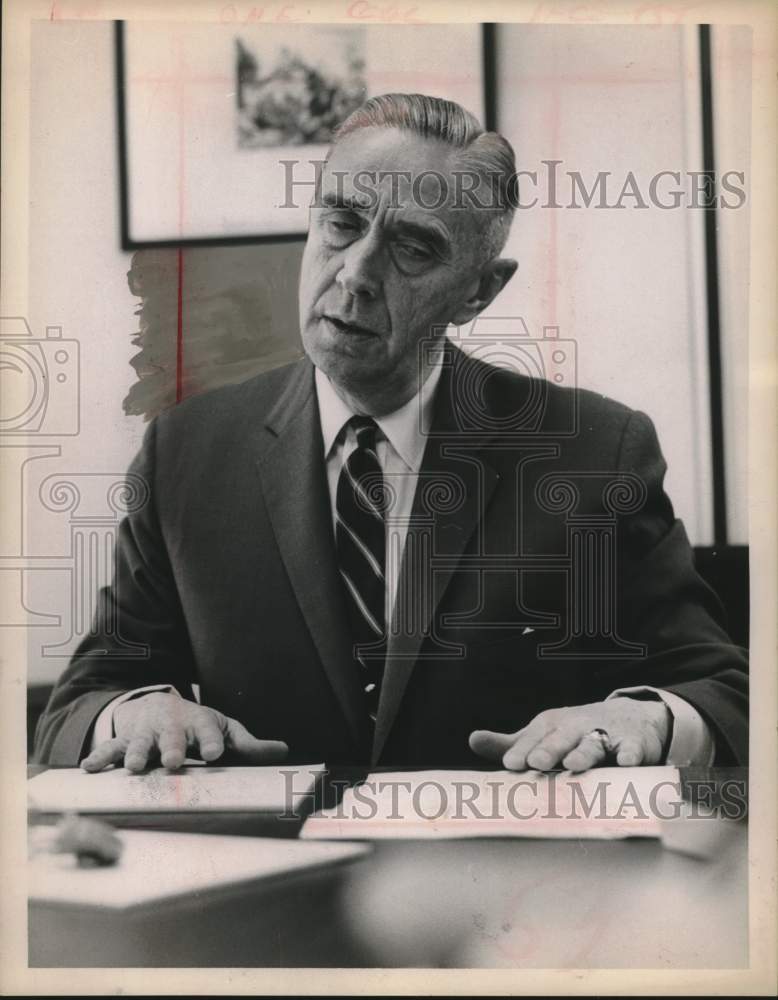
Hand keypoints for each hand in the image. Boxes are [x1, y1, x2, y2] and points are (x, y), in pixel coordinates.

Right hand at [80, 692, 288, 772]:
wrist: (159, 706)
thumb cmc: (197, 725)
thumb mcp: (224, 729)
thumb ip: (249, 744)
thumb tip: (284, 751)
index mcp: (200, 722)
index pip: (209, 730)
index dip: (212, 741)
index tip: (215, 753)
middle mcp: (173, 725)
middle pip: (173, 736)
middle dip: (173, 747)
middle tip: (174, 762)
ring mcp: (147, 731)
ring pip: (141, 741)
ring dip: (138, 752)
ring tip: (135, 766)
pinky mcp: (125, 739)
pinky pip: (110, 748)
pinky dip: (100, 757)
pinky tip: (90, 768)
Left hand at [469, 697, 669, 771]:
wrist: (629, 717)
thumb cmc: (575, 734)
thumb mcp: (544, 735)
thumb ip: (511, 744)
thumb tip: (473, 739)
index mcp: (552, 725)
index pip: (534, 738)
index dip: (522, 750)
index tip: (510, 764)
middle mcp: (577, 727)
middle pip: (561, 737)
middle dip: (549, 749)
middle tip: (537, 762)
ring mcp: (606, 734)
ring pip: (594, 743)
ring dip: (583, 752)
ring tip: (573, 763)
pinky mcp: (634, 743)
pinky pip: (633, 749)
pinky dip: (629, 755)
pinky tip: (624, 764)